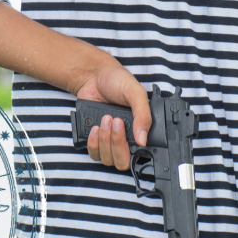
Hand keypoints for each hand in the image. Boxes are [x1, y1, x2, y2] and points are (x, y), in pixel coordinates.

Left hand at [72, 56, 150, 170]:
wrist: (94, 76)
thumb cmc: (117, 82)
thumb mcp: (135, 93)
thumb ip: (143, 115)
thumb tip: (143, 139)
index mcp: (140, 131)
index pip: (141, 154)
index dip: (137, 153)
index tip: (133, 137)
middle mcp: (126, 140)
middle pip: (122, 162)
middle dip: (118, 144)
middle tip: (116, 122)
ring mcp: (109, 142)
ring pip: (108, 160)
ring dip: (105, 141)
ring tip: (105, 119)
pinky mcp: (94, 140)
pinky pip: (94, 154)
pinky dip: (93, 143)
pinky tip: (94, 128)